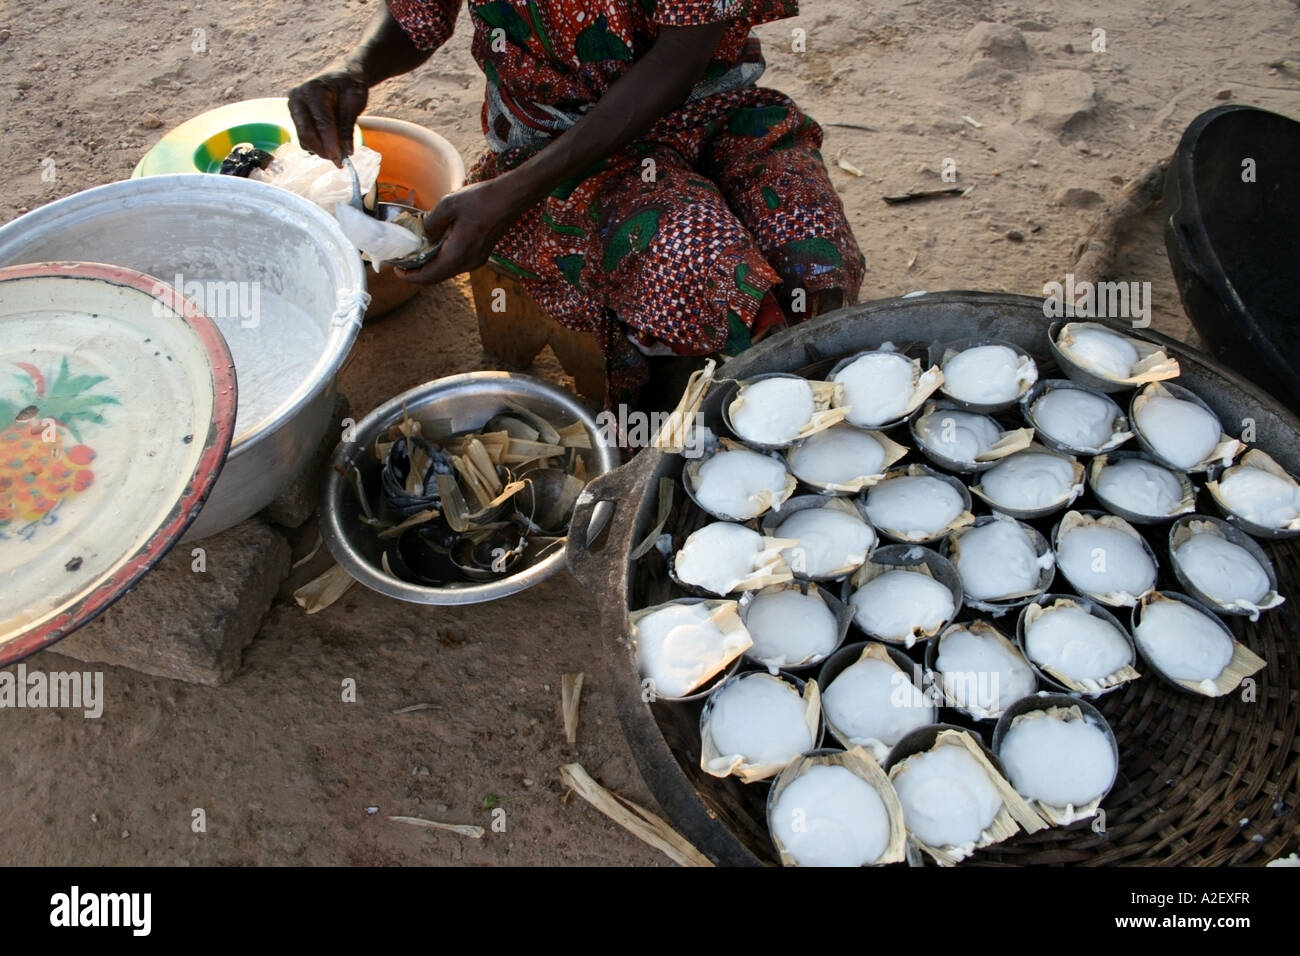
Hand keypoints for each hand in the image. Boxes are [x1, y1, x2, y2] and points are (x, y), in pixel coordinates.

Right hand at [287, 65, 368, 166]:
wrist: (342, 74)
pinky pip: (303, 136)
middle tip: (340, 161)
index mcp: (313, 90)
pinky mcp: (295, 115)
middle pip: (306, 133)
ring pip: (303, 137)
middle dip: (323, 150)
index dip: (331, 144)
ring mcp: (293, 106)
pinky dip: (316, 144)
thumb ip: (347, 127)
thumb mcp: (355, 102)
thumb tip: (346, 152)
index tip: (341, 161)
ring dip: (320, 149)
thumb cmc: (350, 85)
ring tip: (338, 151)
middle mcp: (297, 97)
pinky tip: (330, 144)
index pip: (321, 123)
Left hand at [395, 178, 529, 284]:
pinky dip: (442, 260)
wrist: (510, 199)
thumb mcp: (448, 205)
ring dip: (430, 266)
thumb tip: (423, 234)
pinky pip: (456, 264)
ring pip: (446, 271)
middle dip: (417, 273)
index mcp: (457, 255)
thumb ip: (431, 223)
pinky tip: (435, 246)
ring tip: (416, 253)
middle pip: (436, 277)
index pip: (428, 276)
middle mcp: (467, 264)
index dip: (409, 276)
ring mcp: (476, 261)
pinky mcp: (480, 255)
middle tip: (402, 262)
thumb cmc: (482, 200)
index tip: (396, 269)